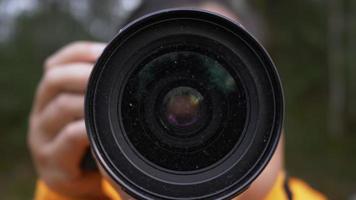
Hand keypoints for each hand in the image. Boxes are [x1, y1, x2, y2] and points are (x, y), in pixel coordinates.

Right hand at [28, 41, 105, 198]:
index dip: (80, 52)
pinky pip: (68, 137)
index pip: (57, 63)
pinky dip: (88, 128)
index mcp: (50, 96)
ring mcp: (42, 137)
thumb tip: (125, 66)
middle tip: (110, 75)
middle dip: (84, 72)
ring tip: (110, 100)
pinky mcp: (52, 161)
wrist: (77, 181)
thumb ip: (97, 93)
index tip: (105, 50)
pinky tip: (102, 128)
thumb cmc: (86, 140)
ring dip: (88, 100)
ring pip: (61, 106)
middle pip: (54, 79)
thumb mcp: (87, 113)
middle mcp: (41, 112)